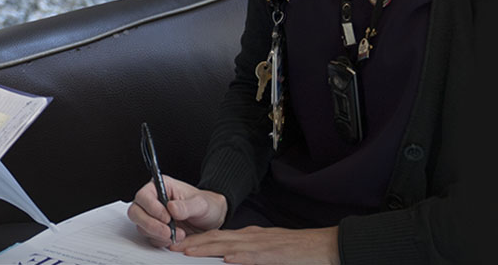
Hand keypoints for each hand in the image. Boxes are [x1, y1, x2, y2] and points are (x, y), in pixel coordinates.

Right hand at [128, 175, 226, 246]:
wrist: (211, 219)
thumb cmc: (206, 205)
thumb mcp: (202, 204)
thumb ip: (187, 206)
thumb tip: (171, 207)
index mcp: (161, 186)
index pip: (144, 195)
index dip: (151, 208)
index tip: (167, 217)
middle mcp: (153, 200)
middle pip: (136, 212)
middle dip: (150, 224)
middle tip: (168, 231)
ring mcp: (152, 216)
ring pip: (141, 226)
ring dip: (158, 234)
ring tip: (178, 234)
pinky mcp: (155, 229)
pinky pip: (149, 237)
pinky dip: (160, 241)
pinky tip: (174, 238)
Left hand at [176, 225, 339, 263]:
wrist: (324, 246)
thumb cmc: (297, 252)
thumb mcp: (268, 252)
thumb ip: (249, 256)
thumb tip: (229, 260)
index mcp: (250, 237)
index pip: (218, 237)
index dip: (198, 240)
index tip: (181, 245)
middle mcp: (252, 237)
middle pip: (217, 238)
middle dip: (193, 243)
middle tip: (172, 247)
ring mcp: (262, 244)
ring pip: (228, 245)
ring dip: (206, 248)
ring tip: (187, 251)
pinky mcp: (274, 254)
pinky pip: (253, 255)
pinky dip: (239, 257)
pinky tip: (226, 259)